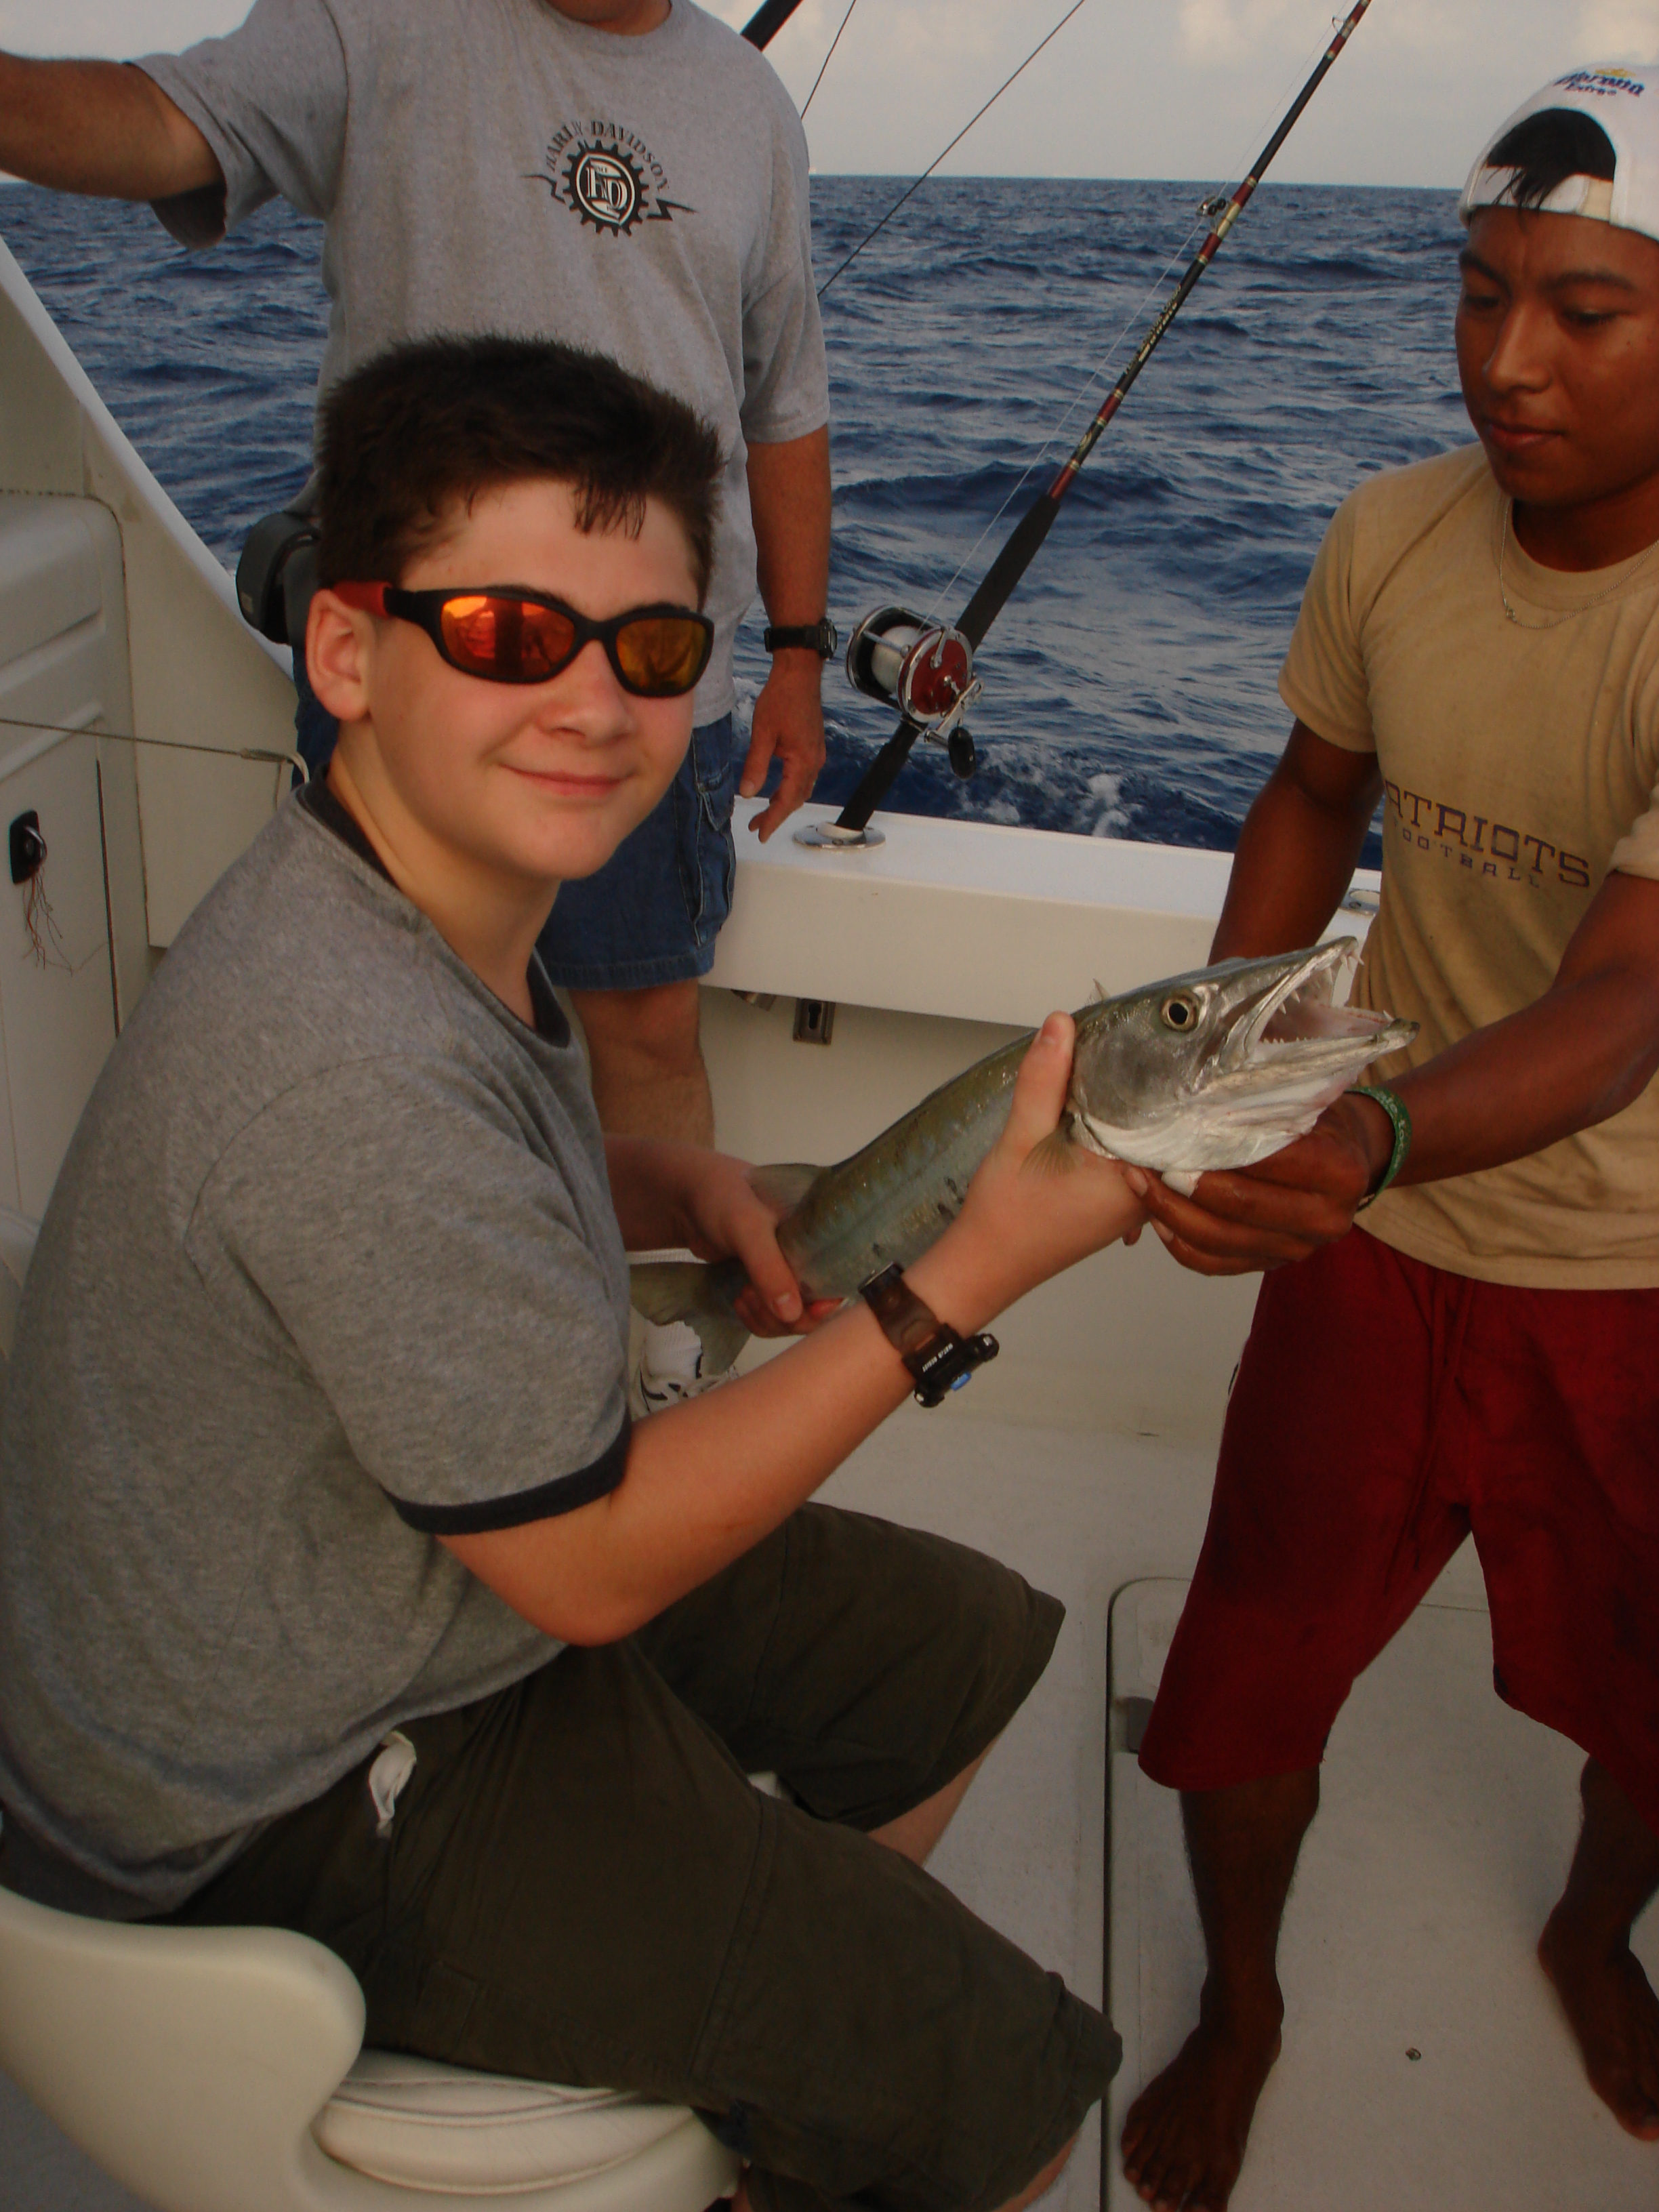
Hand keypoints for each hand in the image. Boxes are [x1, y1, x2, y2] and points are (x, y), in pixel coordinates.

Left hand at [670, 1148, 839, 1338]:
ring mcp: (783, 1272)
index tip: (811, 1310)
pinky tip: (738, 1301)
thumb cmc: (721, 1197)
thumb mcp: (748, 1227)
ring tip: (742, 1294)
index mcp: (816, 1233)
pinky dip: (755, 1317)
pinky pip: (771, 1316)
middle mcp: (806, 1255)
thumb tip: (792, 1315)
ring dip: (767, 1317)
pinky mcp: (762, 1284)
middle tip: (753, 1294)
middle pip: (815, 1306)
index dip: (829, 1301)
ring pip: (791, 1316)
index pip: (837, 1277)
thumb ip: (769, 1268)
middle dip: (788, 1314)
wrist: (683, 1196)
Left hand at [740, 657, 825, 841]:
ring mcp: (815, 754)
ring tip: (762, 812)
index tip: (760, 833)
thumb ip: (756, 766)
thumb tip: (747, 793)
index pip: (787, 800)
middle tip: (756, 826)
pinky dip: (789, 789)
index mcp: (803, 761)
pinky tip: (775, 790)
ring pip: (801, 789)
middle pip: (796, 799)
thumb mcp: (763, 734)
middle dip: (776, 815)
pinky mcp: (812, 747)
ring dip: (782, 803)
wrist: (798, 674)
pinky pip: (803, 777)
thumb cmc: (781, 699)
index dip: (773, 819)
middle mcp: (814, 762)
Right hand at [940, 1014, 1145, 1316]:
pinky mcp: (1111, 1207)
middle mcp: (1143, 1197)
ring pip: (1142, 1144)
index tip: (1155, 1041)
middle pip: (1159, 1129)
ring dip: (1126, 1114)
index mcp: (1135, 1182)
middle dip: (1143, 1090)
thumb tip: (1061, 1025)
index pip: (1170, 1118)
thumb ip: (1045, 1080)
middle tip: (1132, 1045)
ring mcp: (1129, 1205)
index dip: (1163, 1077)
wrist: (983, 1266)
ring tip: (1111, 1070)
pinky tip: (1092, 1114)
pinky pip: (1125, 1160)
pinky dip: (1113, 1137)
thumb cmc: (1006, 1214)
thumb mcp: (1022, 1136)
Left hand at [1122, 1090, 1392, 1276]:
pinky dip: (1180, 1242)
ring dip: (1170, 1212)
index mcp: (1339, 1173)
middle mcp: (1325, 1219)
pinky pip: (1214, 1263)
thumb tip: (1200, 1104)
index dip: (1216, 1149)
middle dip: (1184, 1183)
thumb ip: (1266, 1108)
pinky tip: (1158, 1218)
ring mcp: (1298, 1249)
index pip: (1266, 1161)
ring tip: (1140, 1182)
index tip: (1175, 1132)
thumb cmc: (1321, 1124)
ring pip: (1219, 1240)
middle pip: (1239, 1207)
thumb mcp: (1306, 1104)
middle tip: (1147, 1159)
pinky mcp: (1271, 1264)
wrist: (1351, 1160)